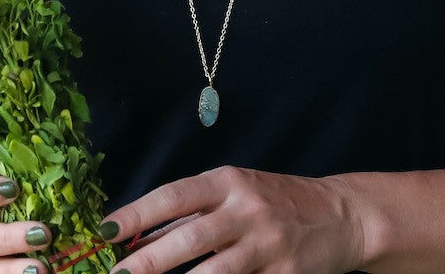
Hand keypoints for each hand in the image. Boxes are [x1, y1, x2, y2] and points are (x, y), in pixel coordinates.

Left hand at [98, 165, 366, 273]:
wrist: (340, 215)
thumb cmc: (276, 201)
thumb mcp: (236, 193)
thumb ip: (194, 214)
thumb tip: (137, 237)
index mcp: (229, 182)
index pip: (174, 196)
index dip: (138, 214)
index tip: (103, 231)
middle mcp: (246, 209)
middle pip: (188, 240)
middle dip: (146, 263)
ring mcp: (267, 246)